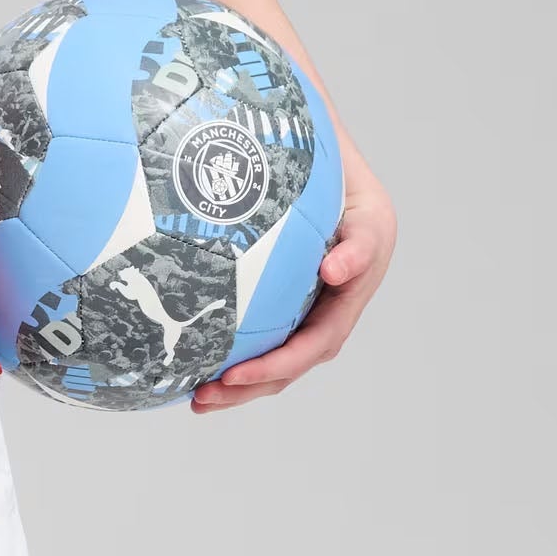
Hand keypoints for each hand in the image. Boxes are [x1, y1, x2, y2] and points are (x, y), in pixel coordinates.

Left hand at [193, 143, 395, 412]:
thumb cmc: (342, 172)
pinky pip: (258, 344)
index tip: (236, 373)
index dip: (277, 364)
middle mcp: (334, 311)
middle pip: (289, 366)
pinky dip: (230, 363)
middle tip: (203, 395)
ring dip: (235, 387)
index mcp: (355, 289)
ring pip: (272, 364)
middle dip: (247, 386)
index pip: (316, 343)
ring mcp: (309, 312)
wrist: (324, 157)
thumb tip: (334, 270)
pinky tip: (194, 373)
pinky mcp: (285, 309)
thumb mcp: (362, 202)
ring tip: (196, 399)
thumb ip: (358, 239)